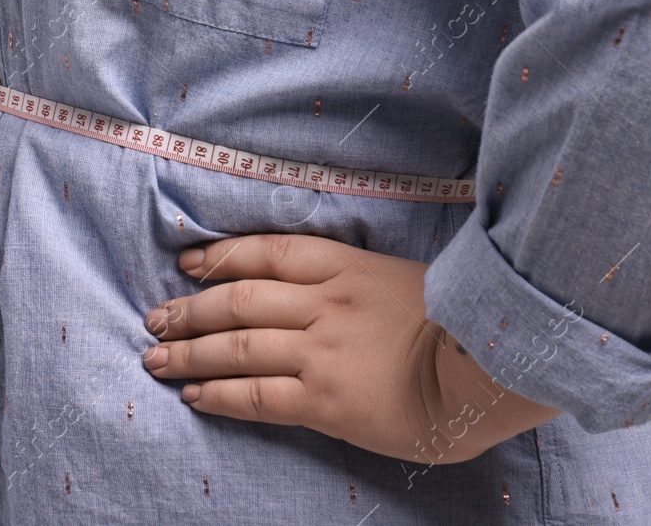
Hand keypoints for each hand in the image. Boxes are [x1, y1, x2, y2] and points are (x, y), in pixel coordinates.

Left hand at [141, 234, 558, 463]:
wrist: (493, 366)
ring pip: (238, 345)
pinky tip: (195, 395)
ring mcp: (321, 350)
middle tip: (157, 319)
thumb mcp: (405, 282)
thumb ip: (359, 284)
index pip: (268, 253)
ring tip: (158, 359)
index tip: (189, 263)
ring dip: (191, 352)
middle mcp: (325, 303)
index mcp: (346, 267)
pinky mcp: (325, 398)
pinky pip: (257, 395)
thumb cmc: (463, 327)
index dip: (222, 257)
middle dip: (191, 309)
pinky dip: (219, 394)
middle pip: (239, 299)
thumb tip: (324, 294)